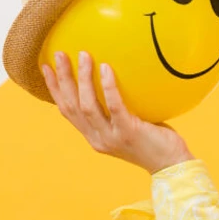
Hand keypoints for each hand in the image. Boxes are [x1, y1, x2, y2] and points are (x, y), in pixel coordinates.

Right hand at [41, 50, 193, 174]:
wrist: (172, 165)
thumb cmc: (155, 142)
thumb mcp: (129, 126)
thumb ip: (118, 110)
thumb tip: (116, 77)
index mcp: (94, 137)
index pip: (67, 111)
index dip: (55, 90)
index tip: (46, 68)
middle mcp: (98, 138)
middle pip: (71, 106)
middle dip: (62, 80)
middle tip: (59, 55)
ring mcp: (111, 137)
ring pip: (87, 106)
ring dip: (82, 79)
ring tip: (82, 55)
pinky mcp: (128, 132)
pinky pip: (114, 106)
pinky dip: (107, 87)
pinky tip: (106, 68)